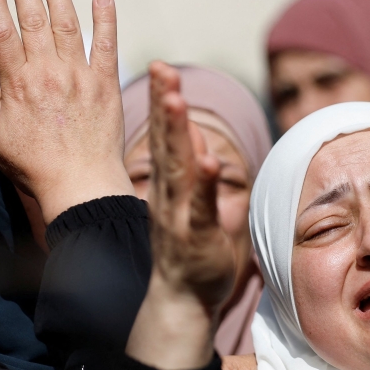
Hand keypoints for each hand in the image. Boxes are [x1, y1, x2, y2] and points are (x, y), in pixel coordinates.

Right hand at [0, 0, 132, 223]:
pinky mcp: (106, 86)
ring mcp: (79, 78)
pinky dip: (106, 20)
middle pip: (34, 22)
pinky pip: (107, 47)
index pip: (0, 34)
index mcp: (17, 86)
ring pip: (68, 27)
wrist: (81, 186)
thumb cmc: (35, 167)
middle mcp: (48, 76)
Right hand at [126, 62, 237, 369]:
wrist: (183, 301)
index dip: (161, 101)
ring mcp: (179, 216)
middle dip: (163, 104)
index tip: (161, 68)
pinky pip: (201, 209)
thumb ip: (190, 166)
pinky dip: (204, 187)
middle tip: (162, 70)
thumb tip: (192, 131)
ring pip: (178, 170)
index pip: (164, 136)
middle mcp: (169, 196)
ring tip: (174, 102)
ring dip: (176, 135)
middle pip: (166, 143)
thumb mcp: (191, 201)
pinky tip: (208, 163)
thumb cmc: (189, 249)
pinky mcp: (196, 239)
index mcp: (168, 185)